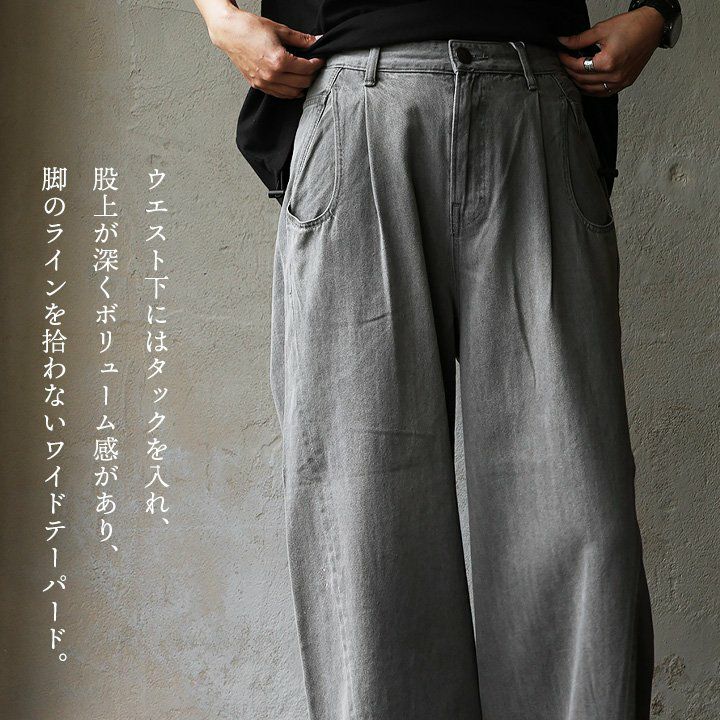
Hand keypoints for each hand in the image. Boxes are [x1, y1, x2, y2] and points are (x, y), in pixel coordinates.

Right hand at [206, 7, 325, 98]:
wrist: (229, 32)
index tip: (320, 60)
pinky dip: (289, 91)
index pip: (306, 69)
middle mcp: (272, 76)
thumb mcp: (279, 30)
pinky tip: (293, 84)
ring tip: (305, 76)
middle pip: (302, 83)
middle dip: (311, 75)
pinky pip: (279, 94)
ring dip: (302, 86)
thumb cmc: (250, 28)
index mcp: (279, 61)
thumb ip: (300, 39)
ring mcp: (264, 83)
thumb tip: (317, 41)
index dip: (317, 64)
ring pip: (292, 93)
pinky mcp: (258, 85)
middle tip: (314, 68)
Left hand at [557, 7, 664, 95]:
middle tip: (564, 64)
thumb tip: (563, 42)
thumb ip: (580, 39)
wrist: (653, 26)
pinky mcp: (625, 83)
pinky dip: (591, 89)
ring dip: (579, 83)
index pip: (579, 67)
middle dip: (570, 71)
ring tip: (572, 73)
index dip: (566, 61)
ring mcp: (620, 82)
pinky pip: (603, 93)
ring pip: (591, 90)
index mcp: (608, 62)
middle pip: (582, 80)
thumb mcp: (602, 29)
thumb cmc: (632, 26)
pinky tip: (585, 82)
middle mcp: (615, 75)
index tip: (561, 55)